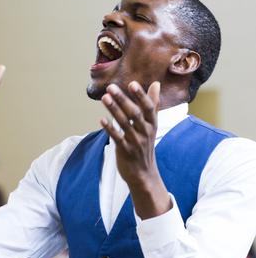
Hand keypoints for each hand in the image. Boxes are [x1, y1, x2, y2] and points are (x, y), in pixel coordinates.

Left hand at [100, 81, 171, 218]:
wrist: (143, 174)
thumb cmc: (145, 145)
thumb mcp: (152, 125)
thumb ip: (153, 104)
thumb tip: (156, 84)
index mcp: (152, 124)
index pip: (149, 107)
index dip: (141, 96)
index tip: (132, 84)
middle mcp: (145, 131)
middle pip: (135, 113)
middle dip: (123, 99)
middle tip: (111, 87)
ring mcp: (135, 141)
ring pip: (124, 123)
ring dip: (114, 109)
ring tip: (104, 97)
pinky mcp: (125, 150)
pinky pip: (117, 137)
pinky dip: (109, 128)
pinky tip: (101, 119)